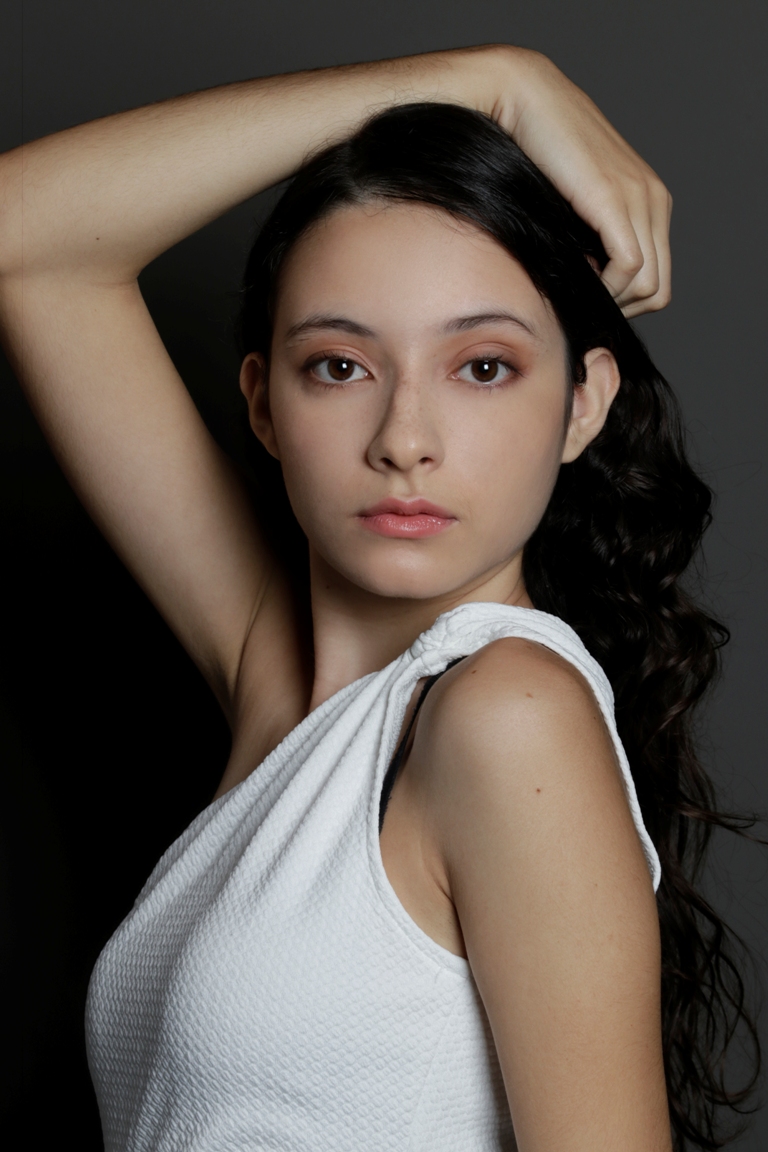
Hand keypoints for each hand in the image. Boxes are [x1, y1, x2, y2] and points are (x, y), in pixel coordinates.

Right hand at [483, 47, 671, 317]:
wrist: (525, 101)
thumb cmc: (535, 154)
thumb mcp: (574, 204)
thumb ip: (589, 238)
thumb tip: (585, 282)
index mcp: (650, 200)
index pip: (658, 276)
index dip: (624, 301)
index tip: (587, 298)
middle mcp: (654, 199)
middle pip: (659, 287)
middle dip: (621, 308)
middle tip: (583, 306)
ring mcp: (639, 199)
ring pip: (648, 283)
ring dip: (612, 300)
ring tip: (577, 292)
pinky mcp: (615, 200)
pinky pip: (629, 266)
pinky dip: (607, 286)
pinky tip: (578, 277)